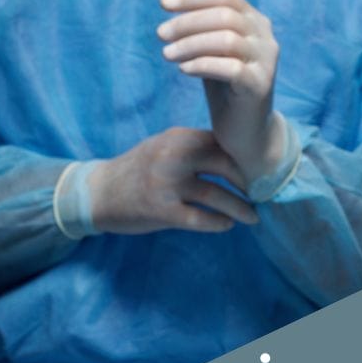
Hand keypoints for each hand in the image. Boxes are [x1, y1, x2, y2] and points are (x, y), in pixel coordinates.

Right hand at [87, 128, 258, 233]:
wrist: (98, 192)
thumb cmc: (138, 170)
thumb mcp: (163, 147)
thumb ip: (192, 147)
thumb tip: (234, 153)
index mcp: (177, 137)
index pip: (221, 142)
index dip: (245, 157)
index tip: (260, 171)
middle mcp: (173, 157)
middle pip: (225, 165)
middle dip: (249, 182)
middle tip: (263, 194)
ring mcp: (167, 184)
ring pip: (216, 195)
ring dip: (240, 208)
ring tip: (253, 216)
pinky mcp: (161, 211)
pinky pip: (200, 218)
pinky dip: (218, 223)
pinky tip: (226, 226)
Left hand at [158, 0, 283, 184]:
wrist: (247, 133)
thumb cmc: (226, 89)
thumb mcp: (213, 52)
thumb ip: (202, 30)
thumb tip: (171, 6)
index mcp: (255, 22)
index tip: (163, 3)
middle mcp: (265, 37)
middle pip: (225, 15)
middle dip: (187, 22)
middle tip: (160, 34)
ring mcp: (266, 61)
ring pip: (227, 39)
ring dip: (190, 44)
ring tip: (167, 54)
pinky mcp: (261, 86)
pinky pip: (230, 68)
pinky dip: (202, 65)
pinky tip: (183, 70)